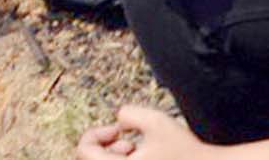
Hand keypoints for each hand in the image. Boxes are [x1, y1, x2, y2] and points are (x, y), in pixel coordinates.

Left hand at [78, 107, 214, 159]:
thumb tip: (118, 122)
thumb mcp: (155, 120)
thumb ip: (128, 113)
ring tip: (133, 149)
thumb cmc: (184, 150)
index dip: (95, 134)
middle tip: (125, 141)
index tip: (117, 131)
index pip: (84, 152)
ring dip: (112, 156)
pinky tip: (141, 156)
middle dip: (103, 146)